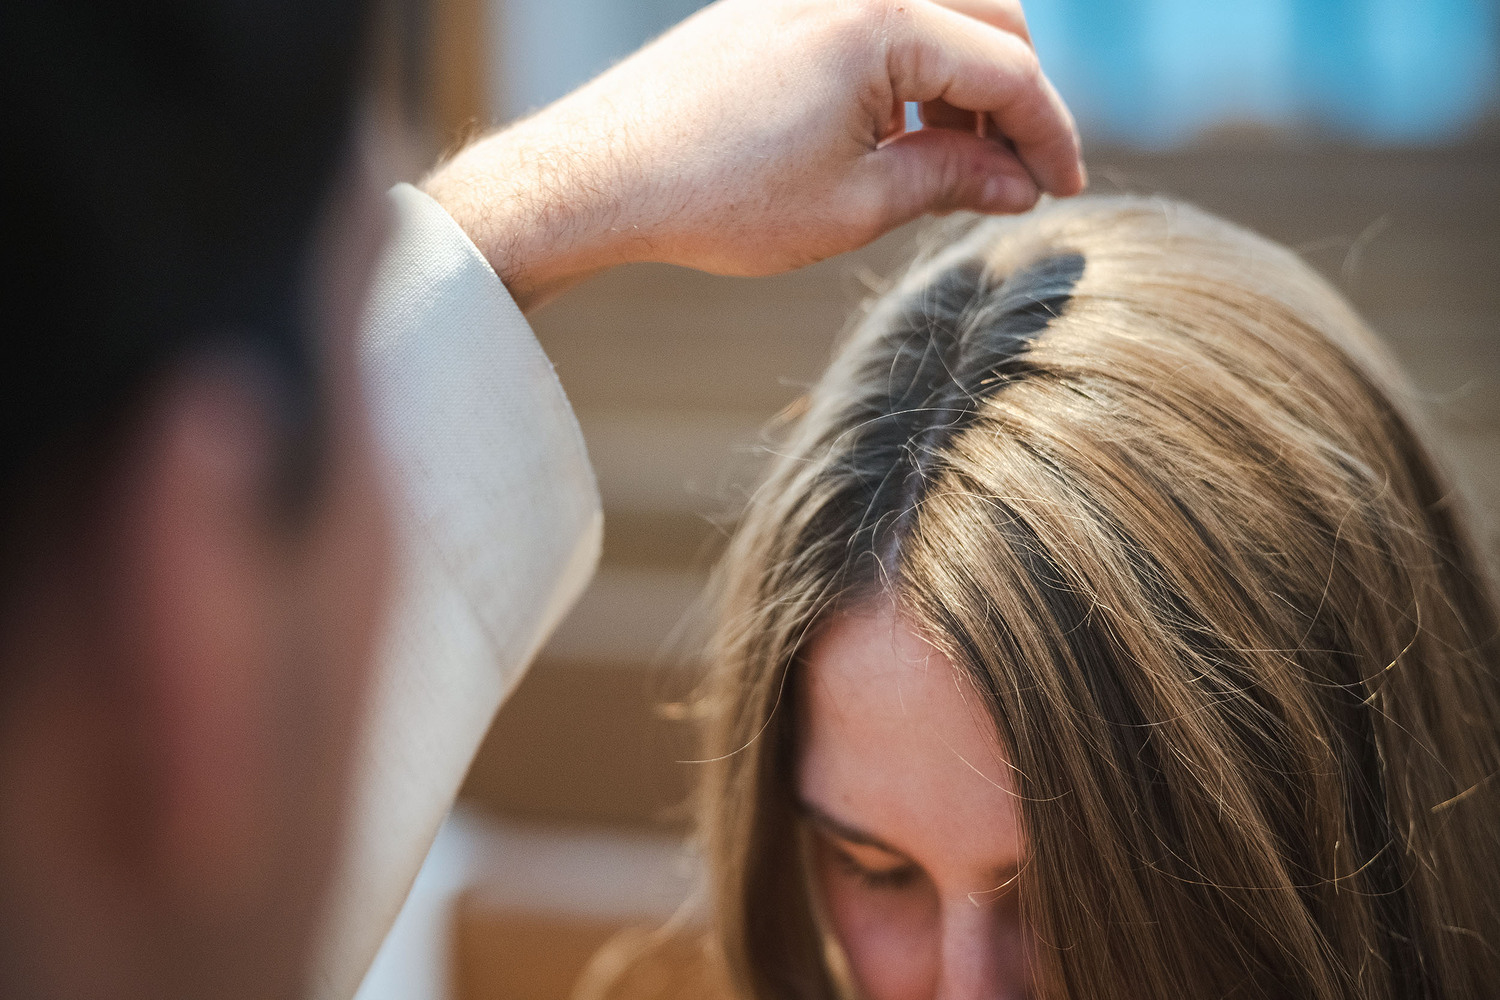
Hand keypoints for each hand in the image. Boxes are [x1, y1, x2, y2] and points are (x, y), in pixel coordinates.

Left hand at [424, 0, 1084, 310]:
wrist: (603, 175)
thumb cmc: (719, 198)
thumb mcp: (854, 206)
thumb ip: (952, 180)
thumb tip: (1020, 184)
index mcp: (882, 22)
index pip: (1009, 71)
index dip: (1049, 136)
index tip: (1066, 190)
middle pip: (990, 20)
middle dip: (1017, 99)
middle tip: (1016, 176)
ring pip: (938, 12)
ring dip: (966, 81)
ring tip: (955, 165)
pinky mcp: (780, 3)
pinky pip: (880, 18)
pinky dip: (912, 68)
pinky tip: (898, 134)